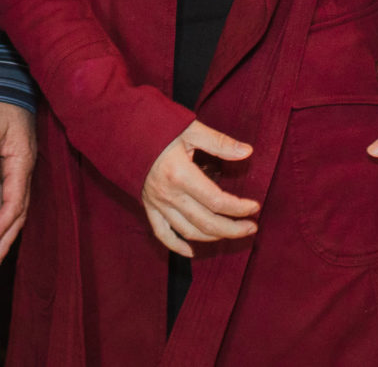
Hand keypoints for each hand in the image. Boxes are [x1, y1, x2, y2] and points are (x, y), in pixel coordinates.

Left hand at [0, 101, 35, 274]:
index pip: (13, 205)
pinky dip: (4, 221)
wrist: (8, 85)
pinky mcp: (12, 169)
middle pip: (18, 216)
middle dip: (4, 243)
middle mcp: (23, 172)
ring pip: (16, 212)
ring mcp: (19, 172)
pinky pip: (11, 202)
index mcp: (21, 164)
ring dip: (5, 236)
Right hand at [140, 120, 258, 257]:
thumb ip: (219, 142)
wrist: (122, 130)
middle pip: (206, 223)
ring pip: (189, 232)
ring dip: (213, 237)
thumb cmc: (158, 126)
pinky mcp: (148, 206)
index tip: (254, 207)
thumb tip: (247, 151)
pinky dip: (177, 246)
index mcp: (180, 175)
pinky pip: (162, 234)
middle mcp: (169, 194)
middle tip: (251, 228)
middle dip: (232, 229)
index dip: (239, 208)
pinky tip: (192, 251)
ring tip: (231, 233)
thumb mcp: (190, 129)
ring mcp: (157, 203)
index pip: (216, 201)